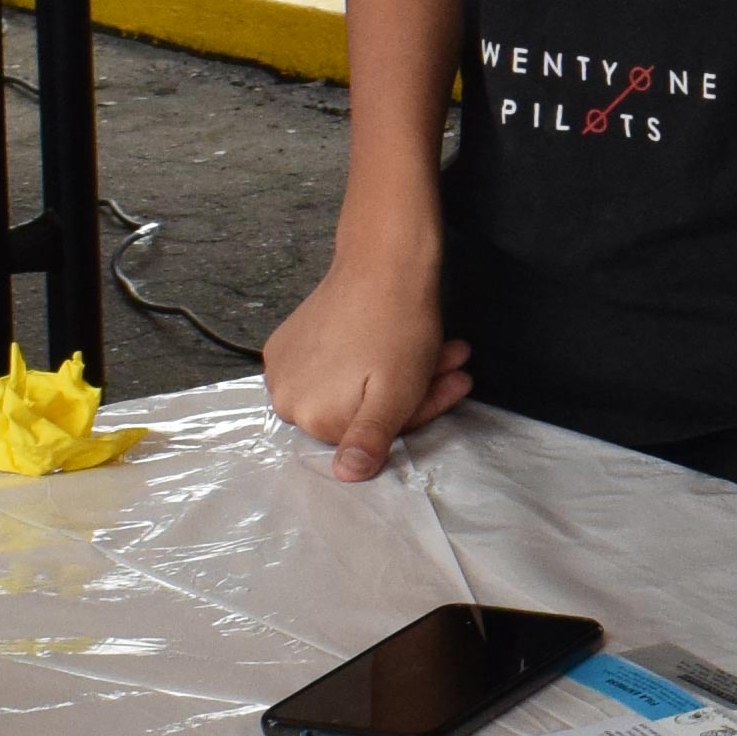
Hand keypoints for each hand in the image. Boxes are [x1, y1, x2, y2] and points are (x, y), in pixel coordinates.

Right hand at [263, 240, 469, 477]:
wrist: (383, 260)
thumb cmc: (398, 326)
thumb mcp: (395, 394)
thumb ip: (369, 439)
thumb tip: (347, 475)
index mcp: (311, 414)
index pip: (368, 437)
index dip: (415, 413)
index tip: (451, 385)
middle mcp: (286, 395)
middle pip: (357, 412)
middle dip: (413, 392)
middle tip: (453, 364)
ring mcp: (283, 366)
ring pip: (348, 388)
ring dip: (396, 375)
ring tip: (442, 350)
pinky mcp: (289, 342)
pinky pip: (330, 367)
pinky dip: (364, 359)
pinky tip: (397, 342)